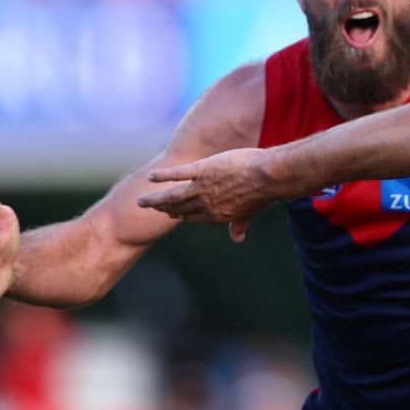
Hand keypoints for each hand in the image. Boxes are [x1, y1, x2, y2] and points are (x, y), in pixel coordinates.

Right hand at [136, 148, 271, 241]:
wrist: (268, 176)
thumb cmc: (263, 194)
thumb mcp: (250, 214)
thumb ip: (239, 225)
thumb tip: (238, 239)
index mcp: (217, 215)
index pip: (194, 218)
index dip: (183, 217)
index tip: (175, 214)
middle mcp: (206, 205)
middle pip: (180, 209)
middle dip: (165, 209)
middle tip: (151, 207)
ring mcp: (202, 188)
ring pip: (173, 196)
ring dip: (155, 199)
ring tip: (141, 201)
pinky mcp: (202, 170)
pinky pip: (178, 174)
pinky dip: (163, 176)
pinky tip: (151, 177)